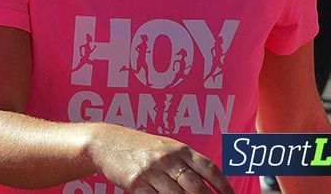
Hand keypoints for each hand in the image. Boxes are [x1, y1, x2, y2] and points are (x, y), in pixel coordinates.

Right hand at [87, 124, 233, 193]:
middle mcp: (167, 158)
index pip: (209, 169)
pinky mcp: (135, 183)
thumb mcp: (166, 148)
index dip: (224, 186)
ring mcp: (151, 171)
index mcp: (179, 149)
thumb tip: (212, 184)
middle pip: (196, 187)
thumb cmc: (141, 146)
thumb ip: (187, 163)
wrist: (106, 142)